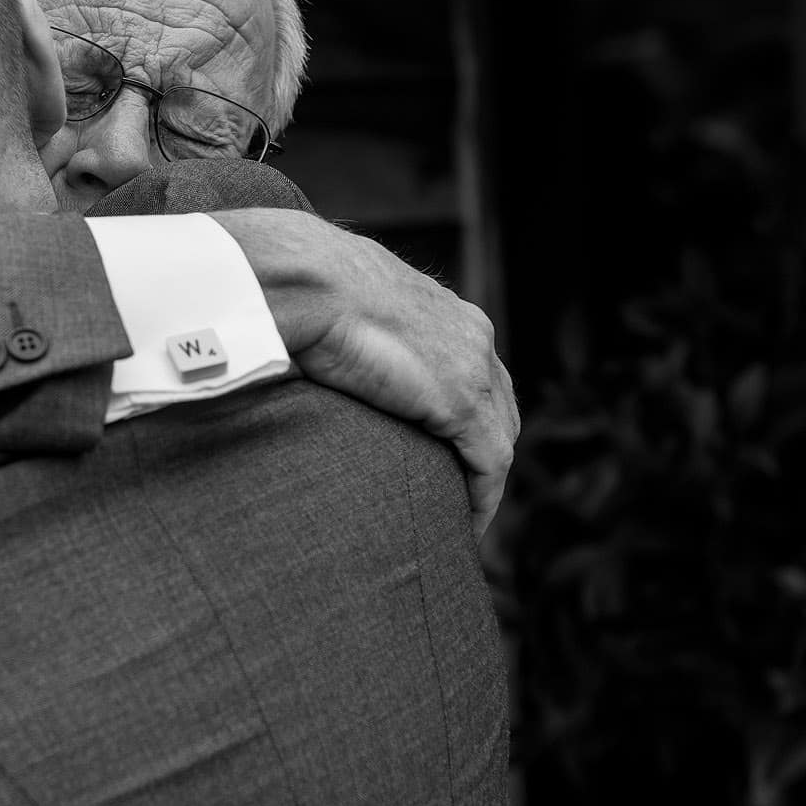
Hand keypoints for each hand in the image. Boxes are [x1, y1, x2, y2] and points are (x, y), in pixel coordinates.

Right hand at [209, 210, 518, 540]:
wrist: (309, 280)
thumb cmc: (305, 284)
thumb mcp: (341, 304)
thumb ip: (350, 329)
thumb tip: (316, 349)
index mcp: (444, 311)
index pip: (476, 370)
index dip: (469, 414)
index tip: (447, 449)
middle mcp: (472, 336)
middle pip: (500, 405)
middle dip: (485, 450)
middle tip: (459, 492)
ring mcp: (473, 368)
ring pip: (501, 439)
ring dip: (484, 482)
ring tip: (459, 519)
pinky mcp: (462, 402)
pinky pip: (490, 464)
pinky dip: (483, 498)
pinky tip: (465, 526)